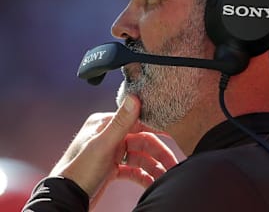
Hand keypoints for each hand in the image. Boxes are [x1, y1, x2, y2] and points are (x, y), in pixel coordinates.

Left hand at [49, 95, 177, 207]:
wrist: (65, 199)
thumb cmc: (79, 171)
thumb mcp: (102, 145)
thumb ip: (121, 122)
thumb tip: (135, 96)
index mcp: (105, 124)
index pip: (138, 123)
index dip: (156, 130)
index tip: (174, 135)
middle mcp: (109, 136)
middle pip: (141, 141)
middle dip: (158, 153)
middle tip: (173, 164)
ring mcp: (110, 152)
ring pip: (139, 156)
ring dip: (153, 166)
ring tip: (165, 177)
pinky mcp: (111, 168)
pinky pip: (132, 169)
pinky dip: (143, 175)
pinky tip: (152, 182)